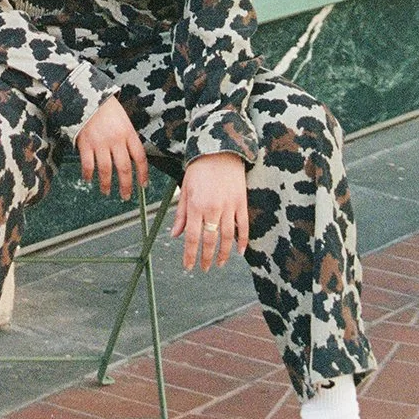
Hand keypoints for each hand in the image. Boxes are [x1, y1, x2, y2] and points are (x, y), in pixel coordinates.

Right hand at [77, 96, 148, 201]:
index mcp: (128, 133)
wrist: (88, 97)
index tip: (143, 185)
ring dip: (107, 184)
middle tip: (126, 196)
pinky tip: (89, 180)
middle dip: (126, 185)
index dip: (143, 173)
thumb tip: (133, 160)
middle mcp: (116, 140)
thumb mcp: (124, 121)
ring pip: (106, 170)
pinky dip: (88, 175)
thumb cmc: (107, 109)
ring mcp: (100, 143)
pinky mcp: (85, 144)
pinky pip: (88, 164)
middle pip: (124, 168)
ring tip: (107, 191)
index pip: (140, 157)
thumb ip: (128, 139)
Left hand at [173, 152, 248, 272]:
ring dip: (223, 254)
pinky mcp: (242, 203)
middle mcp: (212, 208)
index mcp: (196, 205)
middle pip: (210, 240)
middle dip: (206, 257)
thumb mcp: (185, 190)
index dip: (190, 255)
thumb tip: (175, 235)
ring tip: (220, 264)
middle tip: (204, 268)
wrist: (221, 150)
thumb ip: (181, 214)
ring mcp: (229, 206)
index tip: (188, 267)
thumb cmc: (199, 169)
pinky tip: (239, 251)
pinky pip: (243, 226)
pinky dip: (242, 240)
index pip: (192, 237)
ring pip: (227, 237)